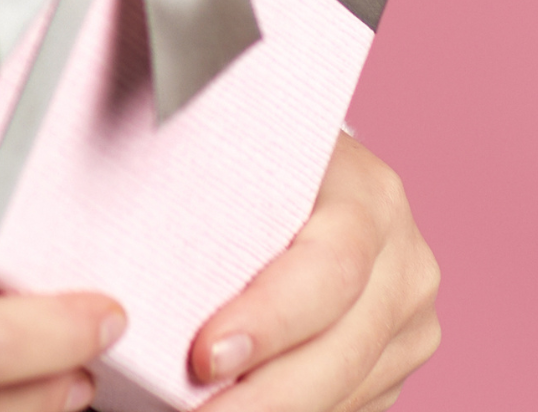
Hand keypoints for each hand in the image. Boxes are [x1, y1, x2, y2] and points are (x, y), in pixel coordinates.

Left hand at [190, 133, 440, 410]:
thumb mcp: (237, 152)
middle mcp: (404, 261)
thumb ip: (204, 193)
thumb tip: (129, 258)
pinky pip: (351, 404)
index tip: (203, 356)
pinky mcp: (397, 359)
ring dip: (274, 411)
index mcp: (367, 195)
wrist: (310, 170)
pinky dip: (293, 410)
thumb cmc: (253, 157)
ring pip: (347, 389)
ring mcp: (408, 318)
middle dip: (262, 395)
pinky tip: (237, 407)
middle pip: (340, 350)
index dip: (269, 320)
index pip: (329, 268)